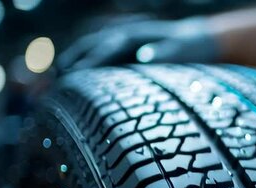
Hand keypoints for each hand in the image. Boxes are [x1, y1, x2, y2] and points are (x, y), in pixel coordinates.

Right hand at [58, 17, 218, 70]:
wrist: (200, 40)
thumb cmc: (192, 48)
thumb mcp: (183, 50)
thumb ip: (166, 52)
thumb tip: (147, 56)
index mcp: (136, 37)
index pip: (106, 48)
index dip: (89, 61)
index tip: (73, 75)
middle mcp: (125, 37)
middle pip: (92, 46)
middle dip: (73, 60)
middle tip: (56, 80)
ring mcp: (125, 43)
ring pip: (92, 51)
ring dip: (75, 62)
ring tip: (58, 81)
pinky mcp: (127, 53)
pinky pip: (102, 59)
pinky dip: (87, 67)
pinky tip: (78, 82)